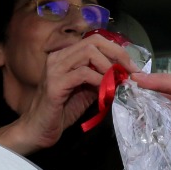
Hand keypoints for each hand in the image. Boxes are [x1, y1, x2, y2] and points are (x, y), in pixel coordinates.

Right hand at [0, 36, 134, 153]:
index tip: (132, 66)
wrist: (38, 130)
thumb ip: (100, 79)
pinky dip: (99, 80)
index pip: (94, 40)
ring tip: (119, 81)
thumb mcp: (86, 91)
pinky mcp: (55, 84)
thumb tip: (123, 74)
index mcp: (65, 55)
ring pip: (89, 53)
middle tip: (130, 71)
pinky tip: (106, 90)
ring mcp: (55, 69)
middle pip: (94, 42)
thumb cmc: (61, 111)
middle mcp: (58, 57)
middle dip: (117, 54)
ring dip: (109, 67)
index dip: (117, 50)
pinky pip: (83, 74)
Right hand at [128, 71, 170, 164]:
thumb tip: (136, 78)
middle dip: (137, 119)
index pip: (151, 100)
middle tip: (119, 118)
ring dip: (146, 135)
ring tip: (127, 133)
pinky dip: (159, 152)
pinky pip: (169, 154)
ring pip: (157, 137)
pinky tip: (145, 150)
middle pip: (151, 120)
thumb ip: (164, 83)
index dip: (136, 99)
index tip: (118, 97)